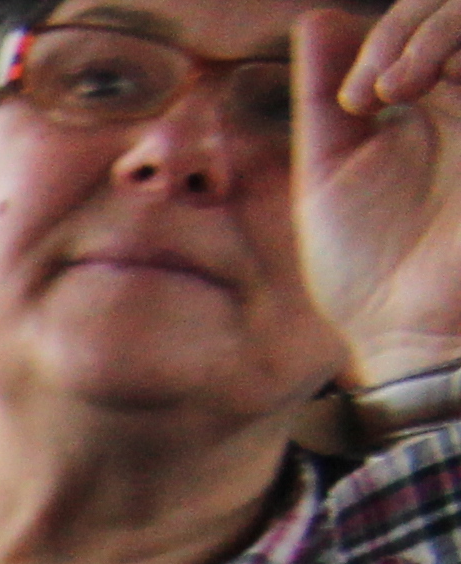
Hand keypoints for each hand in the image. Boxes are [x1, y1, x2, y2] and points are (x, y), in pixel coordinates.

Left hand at [310, 5, 460, 383]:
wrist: (409, 330)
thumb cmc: (367, 265)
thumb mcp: (326, 171)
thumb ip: (323, 97)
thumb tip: (318, 18)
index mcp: (422, 104)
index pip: (416, 23)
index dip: (382, 34)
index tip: (350, 100)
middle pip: (453, 10)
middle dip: (407, 24)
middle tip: (371, 88)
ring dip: (434, 27)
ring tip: (391, 86)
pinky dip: (453, 43)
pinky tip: (412, 90)